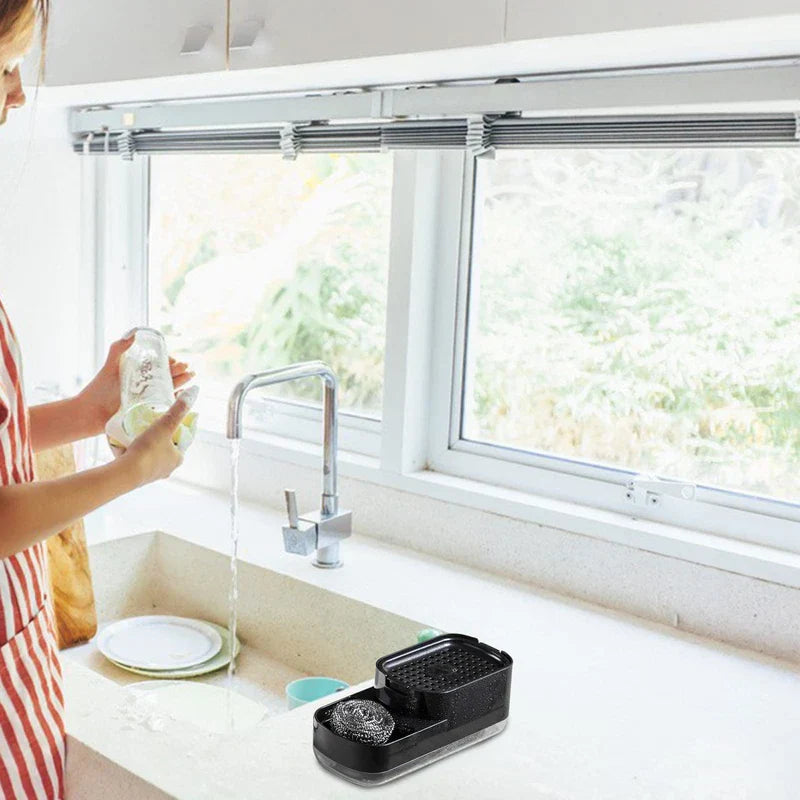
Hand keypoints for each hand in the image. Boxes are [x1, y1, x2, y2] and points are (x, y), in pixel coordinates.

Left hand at [78, 333, 195, 434]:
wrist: (91, 413)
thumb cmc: (99, 389)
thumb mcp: (111, 366)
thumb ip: (119, 348)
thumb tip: (135, 332)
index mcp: (138, 372)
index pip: (158, 365)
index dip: (169, 362)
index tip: (174, 361)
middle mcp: (144, 384)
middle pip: (166, 376)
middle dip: (179, 372)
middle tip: (188, 369)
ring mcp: (147, 398)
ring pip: (168, 389)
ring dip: (181, 383)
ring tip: (191, 377)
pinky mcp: (148, 411)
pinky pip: (165, 404)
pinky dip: (174, 400)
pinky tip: (182, 396)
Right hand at [122, 388, 197, 486]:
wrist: (124, 474)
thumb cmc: (148, 450)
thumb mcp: (165, 425)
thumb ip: (178, 409)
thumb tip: (194, 391)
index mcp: (179, 457)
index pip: (184, 437)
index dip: (179, 424)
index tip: (172, 414)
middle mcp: (169, 467)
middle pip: (168, 444)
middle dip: (162, 433)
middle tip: (153, 420)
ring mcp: (153, 473)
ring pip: (154, 452)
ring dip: (149, 442)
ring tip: (140, 429)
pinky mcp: (138, 476)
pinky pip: (139, 459)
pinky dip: (136, 450)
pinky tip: (128, 443)